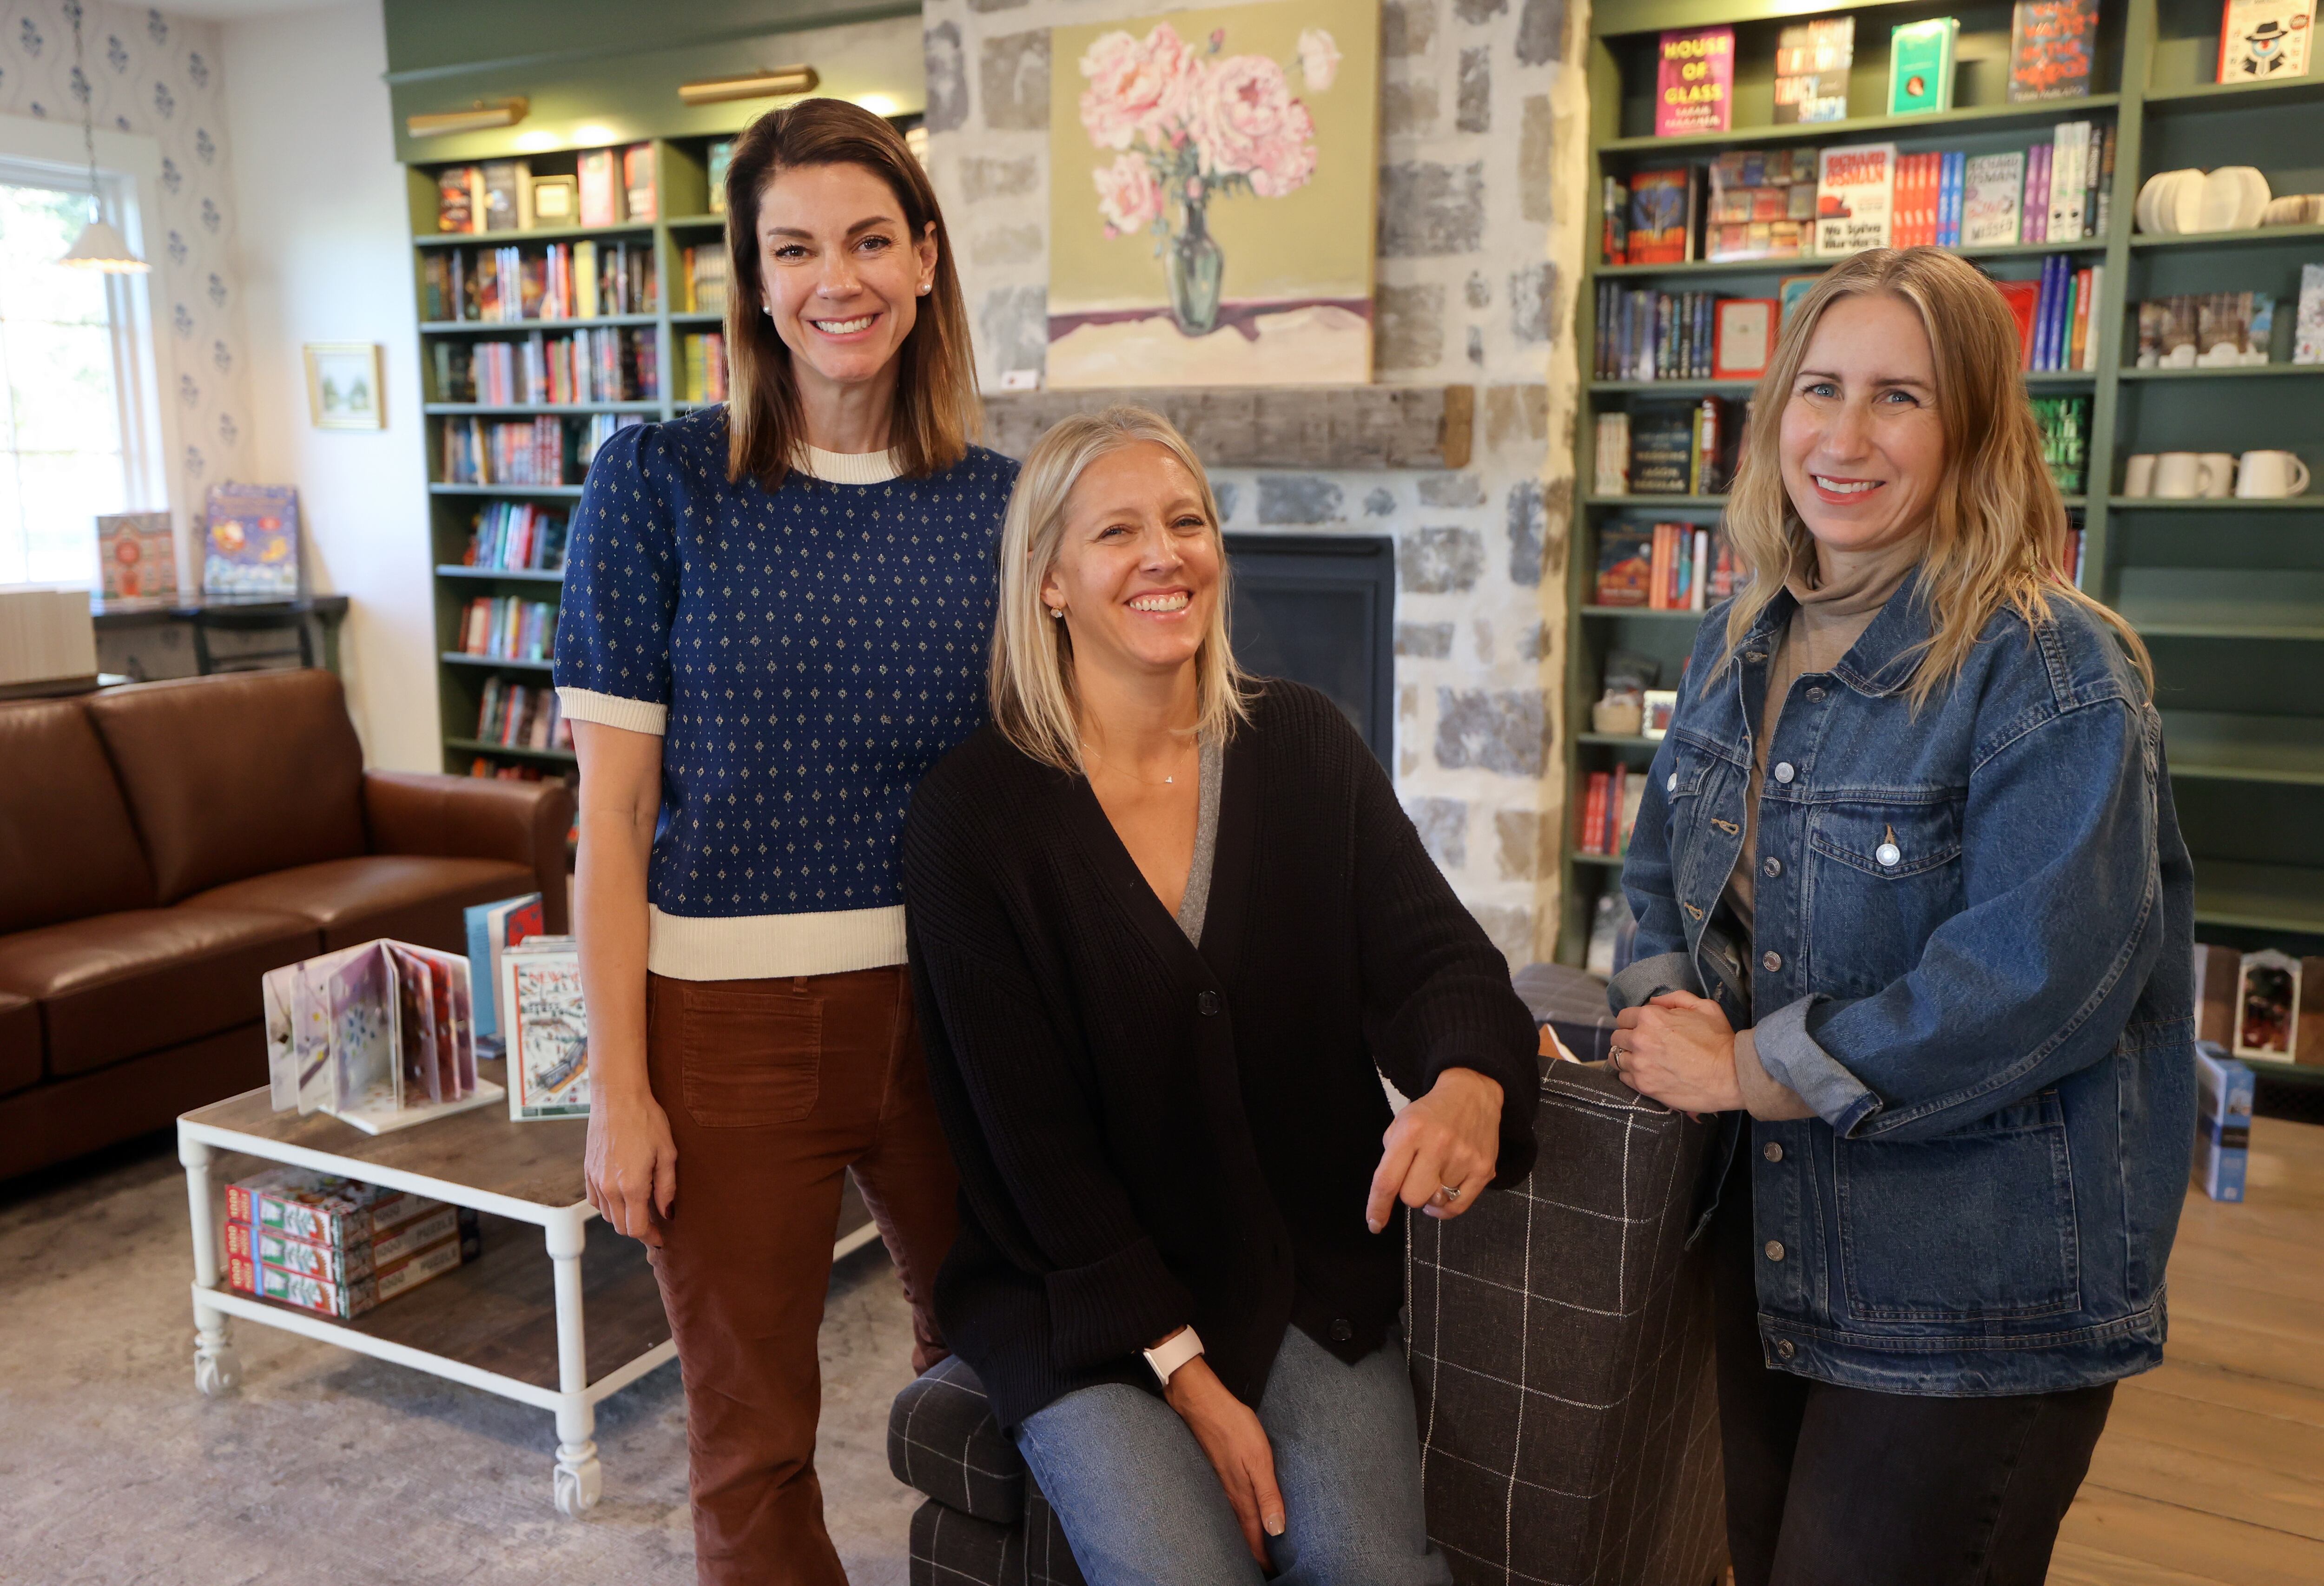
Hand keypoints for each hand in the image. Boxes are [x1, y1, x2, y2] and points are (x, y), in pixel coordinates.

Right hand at [585, 1085, 677, 1245]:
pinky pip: (595, 1200)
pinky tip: (621, 1195)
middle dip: (638, 1229)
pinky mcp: (587, 1171)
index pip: (636, 1228)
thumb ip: (667, 1188)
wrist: (618, 1097)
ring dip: (623, 1217)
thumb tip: (667, 1213)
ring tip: (640, 1207)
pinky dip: (608, 1205)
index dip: (650, 1237)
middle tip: (654, 1223)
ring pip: (607, 1215)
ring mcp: (595, 1180)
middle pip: (621, 1226)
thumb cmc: (647, 1120)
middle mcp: (609, 1187)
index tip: (660, 1238)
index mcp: (632, 1186)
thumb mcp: (668, 1153)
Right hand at [1161, 1350, 1282, 1565]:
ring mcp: (1219, 1483)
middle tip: (1266, 1568)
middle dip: (1254, 1554)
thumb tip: (1276, 1531)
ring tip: (1255, 1551)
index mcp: (1241, 1495)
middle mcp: (1229, 1495)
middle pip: (1242, 1534)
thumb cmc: (1234, 1426)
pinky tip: (1239, 1517)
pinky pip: (1227, 1505)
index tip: (1273, 1573)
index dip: (1264, 1558)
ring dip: (1244, 1538)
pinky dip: (1235, 1519)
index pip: (1254, 1537)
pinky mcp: (1216, 1472)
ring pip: (1233, 1521)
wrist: (1201, 1402)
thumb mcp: (1260, 1458)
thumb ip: (1269, 1494)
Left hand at [1366, 1067, 1501, 1232]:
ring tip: (1436, 1174)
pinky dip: (1446, 1207)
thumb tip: (1387, 1195)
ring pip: (1435, 1203)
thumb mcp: (1401, 1122)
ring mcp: (1464, 1158)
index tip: (1374, 1223)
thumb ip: (1391, 1157)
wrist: (1472, 1093)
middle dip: (1409, 1193)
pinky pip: (1458, 1207)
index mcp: (1411, 1131)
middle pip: (1412, 1197)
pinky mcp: (1484, 1169)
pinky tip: (1443, 1194)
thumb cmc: (1431, 1113)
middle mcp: (1438, 1144)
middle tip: (1415, 1177)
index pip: (1387, 1180)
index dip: (1378, 1207)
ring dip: (1430, 1195)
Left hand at [1611, 991, 1741, 1113]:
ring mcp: (1640, 1064)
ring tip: (1641, 1060)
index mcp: (1651, 1017)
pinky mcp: (1644, 1086)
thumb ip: (1675, 999)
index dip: (1633, 1021)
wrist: (1731, 1075)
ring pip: (1616, 1058)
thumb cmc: (1720, 1040)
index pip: (1624, 1017)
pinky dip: (1631, 1075)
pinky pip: (1623, 1078)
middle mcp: (1640, 1039)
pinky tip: (1646, 1074)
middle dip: (1628, 1038)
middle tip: (1644, 1045)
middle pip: (1617, 1037)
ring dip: (1626, 1057)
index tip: (1642, 1028)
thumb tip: (1654, 1001)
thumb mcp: (1703, 1007)